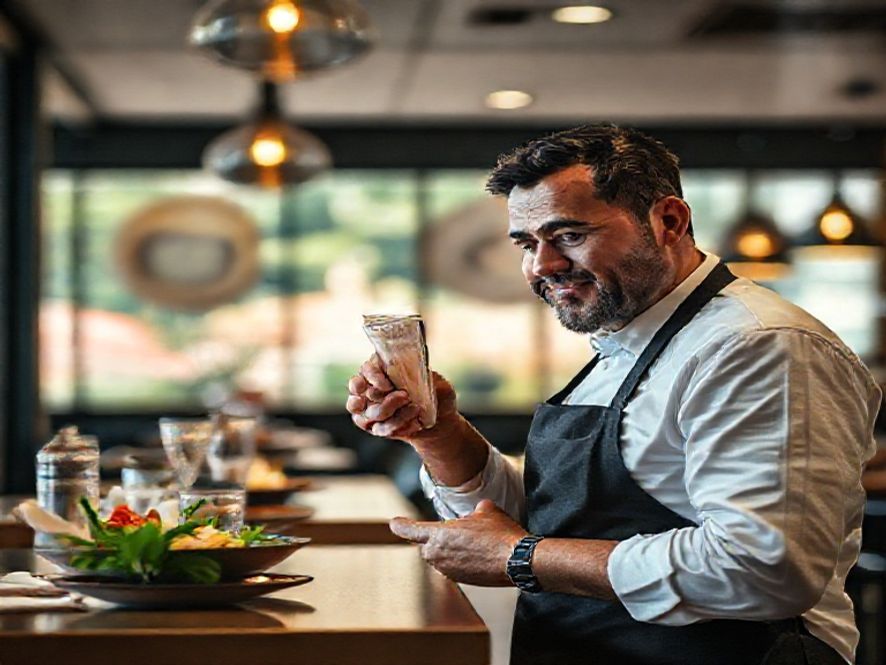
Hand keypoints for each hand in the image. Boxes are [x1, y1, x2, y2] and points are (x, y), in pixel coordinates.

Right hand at [346, 355, 457, 442]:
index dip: (374, 377)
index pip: (366, 369)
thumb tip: (423, 378)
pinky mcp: (373, 426)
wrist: (438, 421)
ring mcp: (367, 408)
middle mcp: (368, 387)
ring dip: (393, 414)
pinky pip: (379, 429)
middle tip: (405, 397)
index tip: (388, 385)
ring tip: (414, 410)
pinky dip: (397, 427)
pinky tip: (414, 423)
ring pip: (369, 413)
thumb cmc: (436, 396)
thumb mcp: (440, 385)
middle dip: (385, 399)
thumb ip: (431, 380)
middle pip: (361, 393)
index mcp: (381, 368)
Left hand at [389, 500, 526, 585]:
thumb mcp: (486, 510)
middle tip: (454, 532)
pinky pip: (453, 568)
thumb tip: (476, 513)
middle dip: (434, 539)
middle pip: (426, 546)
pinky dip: (460, 562)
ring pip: (440, 558)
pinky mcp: (461, 581)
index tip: (394, 523)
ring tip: (471, 544)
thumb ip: (474, 510)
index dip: (401, 526)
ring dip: (449, 551)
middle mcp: (439, 555)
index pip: (411, 530)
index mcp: (439, 535)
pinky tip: (478, 556)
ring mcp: (449, 570)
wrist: (517, 561)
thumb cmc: (500, 534)